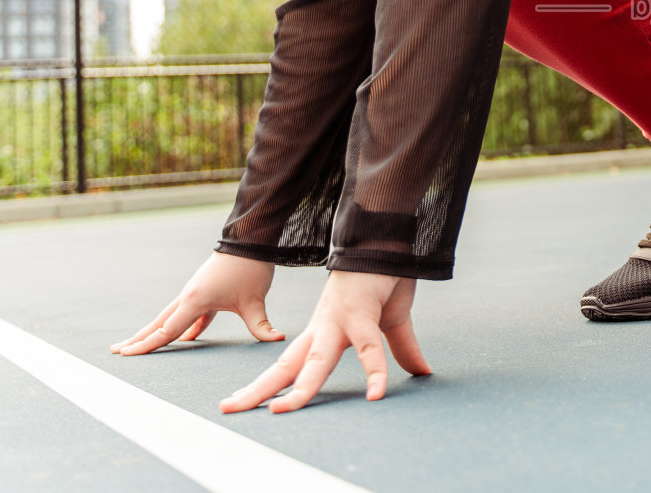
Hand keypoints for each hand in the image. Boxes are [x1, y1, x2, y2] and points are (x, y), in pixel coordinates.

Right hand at [111, 251, 284, 355]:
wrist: (251, 239)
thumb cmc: (250, 268)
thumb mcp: (256, 300)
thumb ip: (261, 324)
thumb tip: (277, 340)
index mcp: (195, 301)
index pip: (167, 330)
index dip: (147, 345)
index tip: (126, 355)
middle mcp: (189, 297)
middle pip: (159, 323)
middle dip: (139, 338)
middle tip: (116, 350)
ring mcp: (195, 292)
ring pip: (171, 316)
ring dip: (157, 331)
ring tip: (141, 343)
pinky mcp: (206, 290)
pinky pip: (192, 313)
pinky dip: (187, 326)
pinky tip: (189, 338)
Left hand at [218, 270, 430, 413]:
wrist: (385, 240)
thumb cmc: (383, 278)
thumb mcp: (390, 323)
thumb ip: (401, 350)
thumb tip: (422, 372)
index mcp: (322, 332)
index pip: (287, 365)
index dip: (264, 385)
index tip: (238, 402)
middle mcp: (323, 329)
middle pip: (286, 366)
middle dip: (258, 390)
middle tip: (228, 409)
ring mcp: (339, 321)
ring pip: (317, 362)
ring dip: (299, 388)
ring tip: (280, 411)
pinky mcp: (363, 313)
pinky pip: (370, 348)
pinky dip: (375, 373)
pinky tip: (377, 394)